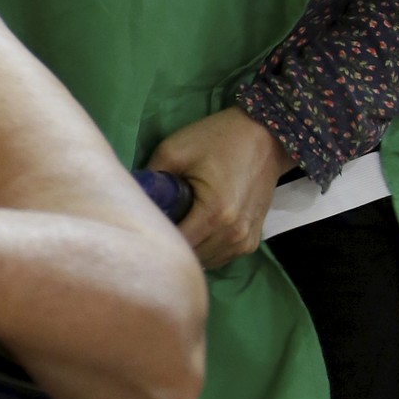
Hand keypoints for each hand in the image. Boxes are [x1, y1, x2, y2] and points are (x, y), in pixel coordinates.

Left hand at [146, 108, 293, 270]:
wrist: (265, 136)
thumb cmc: (218, 139)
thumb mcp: (174, 150)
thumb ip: (150, 179)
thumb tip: (132, 201)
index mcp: (214, 214)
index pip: (175, 245)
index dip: (155, 237)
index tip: (143, 224)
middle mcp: (232, 234)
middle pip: (189, 257)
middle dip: (171, 243)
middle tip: (161, 220)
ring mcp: (245, 242)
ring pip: (205, 262)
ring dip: (189, 248)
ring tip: (180, 222)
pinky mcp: (251, 242)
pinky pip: (220, 257)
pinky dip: (206, 248)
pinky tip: (197, 229)